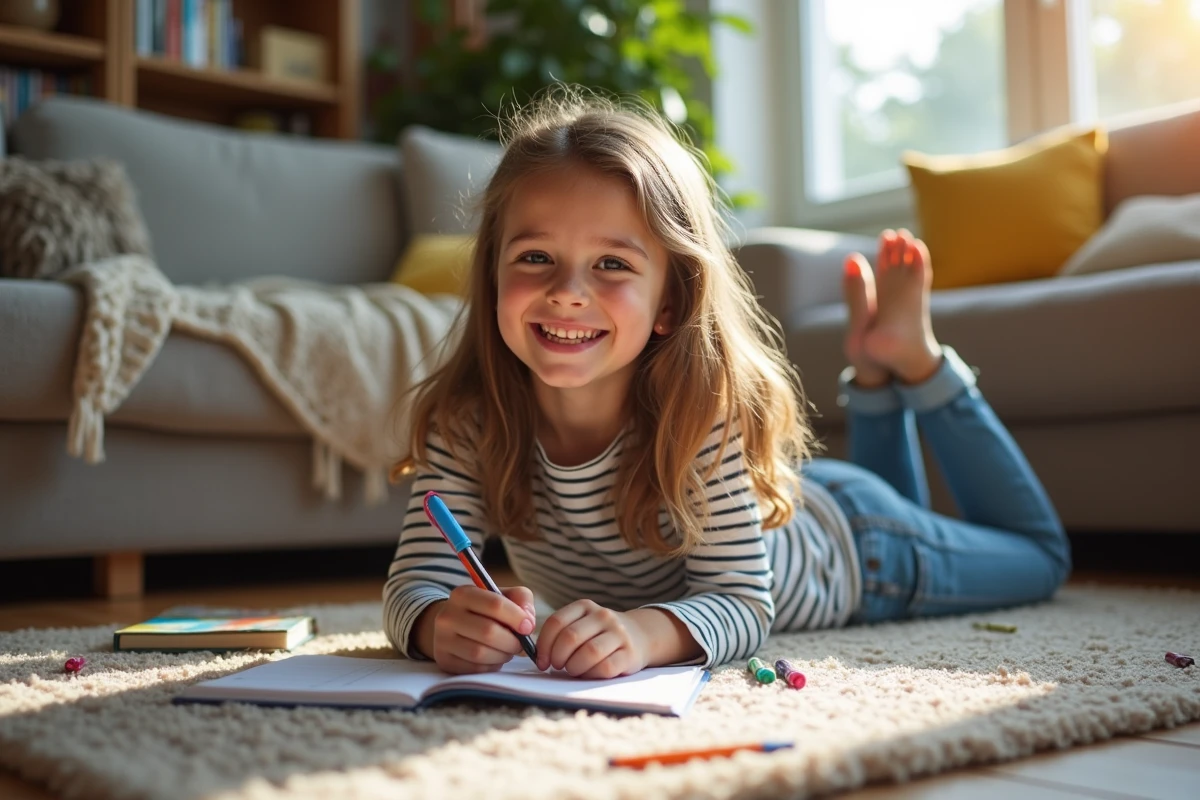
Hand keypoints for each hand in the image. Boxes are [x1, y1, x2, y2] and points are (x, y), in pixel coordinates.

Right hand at [423, 585, 536, 673]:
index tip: (528, 626)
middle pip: (488, 632)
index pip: (495, 605)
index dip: (517, 617)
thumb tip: (527, 622)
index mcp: (463, 594)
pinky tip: (494, 658)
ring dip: (502, 655)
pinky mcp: (444, 660)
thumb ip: (521, 599)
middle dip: (512, 641)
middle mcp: (447, 615)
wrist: (453, 626)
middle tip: (519, 644)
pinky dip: (491, 666)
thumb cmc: (485, 610)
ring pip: (480, 653)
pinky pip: (474, 668)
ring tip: (507, 650)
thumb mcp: (503, 595)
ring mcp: (442, 640)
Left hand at [535, 599, 649, 678]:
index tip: (541, 660)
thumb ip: (561, 632)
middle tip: (557, 666)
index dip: (543, 644)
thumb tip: (537, 654)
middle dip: (558, 657)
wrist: (639, 635)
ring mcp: (619, 633)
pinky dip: (591, 674)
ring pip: (589, 653)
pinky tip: (588, 674)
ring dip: (574, 667)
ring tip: (573, 670)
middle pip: (571, 637)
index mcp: (585, 606)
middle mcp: (603, 616)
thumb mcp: (582, 623)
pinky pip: (605, 667)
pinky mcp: (629, 654)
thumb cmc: (599, 634)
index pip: (556, 622)